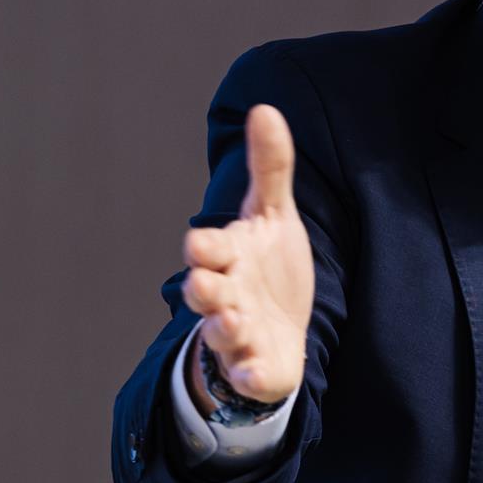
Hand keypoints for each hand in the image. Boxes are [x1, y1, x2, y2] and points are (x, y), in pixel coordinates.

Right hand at [180, 104, 315, 407]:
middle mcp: (226, 295)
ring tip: (233, 321)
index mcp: (227, 257)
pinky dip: (249, 374)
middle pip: (203, 292)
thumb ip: (269, 167)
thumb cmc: (269, 268)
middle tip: (207, 284)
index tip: (201, 245)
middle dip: (203, 289)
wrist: (280, 329)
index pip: (203, 249)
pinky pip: (248, 375)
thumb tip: (266, 108)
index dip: (202, 248)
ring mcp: (238, 334)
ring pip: (221, 332)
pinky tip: (255, 370)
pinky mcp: (256, 367)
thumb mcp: (273, 216)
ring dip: (224, 327)